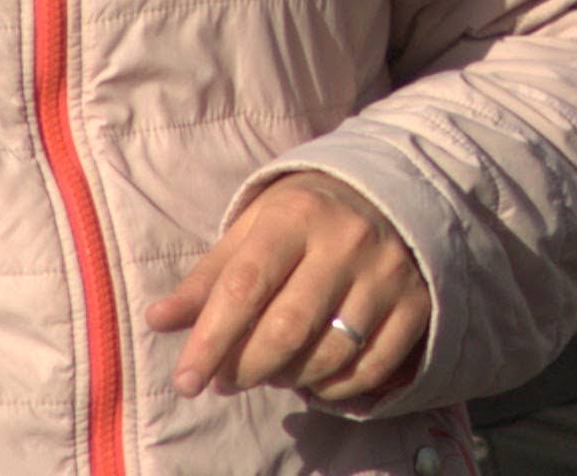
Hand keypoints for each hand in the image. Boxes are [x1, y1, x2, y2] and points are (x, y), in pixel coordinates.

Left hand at [144, 173, 429, 405]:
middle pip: (286, 329)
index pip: (244, 287)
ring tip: (271, 371)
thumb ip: (209, 277)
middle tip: (227, 380)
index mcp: (296, 215)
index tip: (187, 381)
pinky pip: (371, 368)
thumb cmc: (309, 213)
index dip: (210, 340)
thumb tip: (158, 320)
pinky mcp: (417, 303)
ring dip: (289, 379)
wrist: (397, 188)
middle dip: (246, 368)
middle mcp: (346, 242)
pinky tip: (314, 379)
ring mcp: (387, 274)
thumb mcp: (256, 227)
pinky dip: (336, 388)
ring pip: (329, 355)